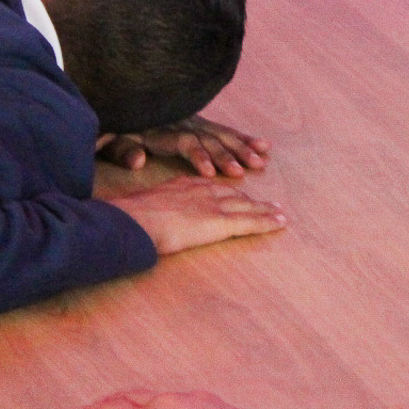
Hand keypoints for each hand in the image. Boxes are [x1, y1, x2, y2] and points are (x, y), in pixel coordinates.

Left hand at [99, 115, 270, 177]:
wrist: (123, 98)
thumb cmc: (118, 126)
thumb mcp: (114, 138)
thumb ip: (123, 150)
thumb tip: (138, 162)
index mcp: (163, 130)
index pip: (186, 143)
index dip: (199, 156)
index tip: (210, 172)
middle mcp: (184, 124)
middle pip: (209, 139)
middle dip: (228, 155)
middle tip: (244, 171)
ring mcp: (195, 122)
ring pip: (222, 134)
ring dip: (242, 148)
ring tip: (260, 161)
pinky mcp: (201, 122)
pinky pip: (225, 129)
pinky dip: (244, 137)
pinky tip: (263, 144)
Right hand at [108, 176, 286, 255]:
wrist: (133, 220)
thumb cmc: (128, 216)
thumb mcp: (139, 207)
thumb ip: (147, 211)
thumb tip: (137, 220)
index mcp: (183, 186)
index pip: (212, 187)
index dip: (227, 190)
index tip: (237, 193)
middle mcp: (202, 191)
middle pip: (233, 194)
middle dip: (251, 199)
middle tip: (268, 202)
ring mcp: (212, 206)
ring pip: (246, 206)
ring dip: (264, 210)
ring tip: (279, 212)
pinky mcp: (219, 222)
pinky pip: (249, 222)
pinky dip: (266, 222)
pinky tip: (280, 223)